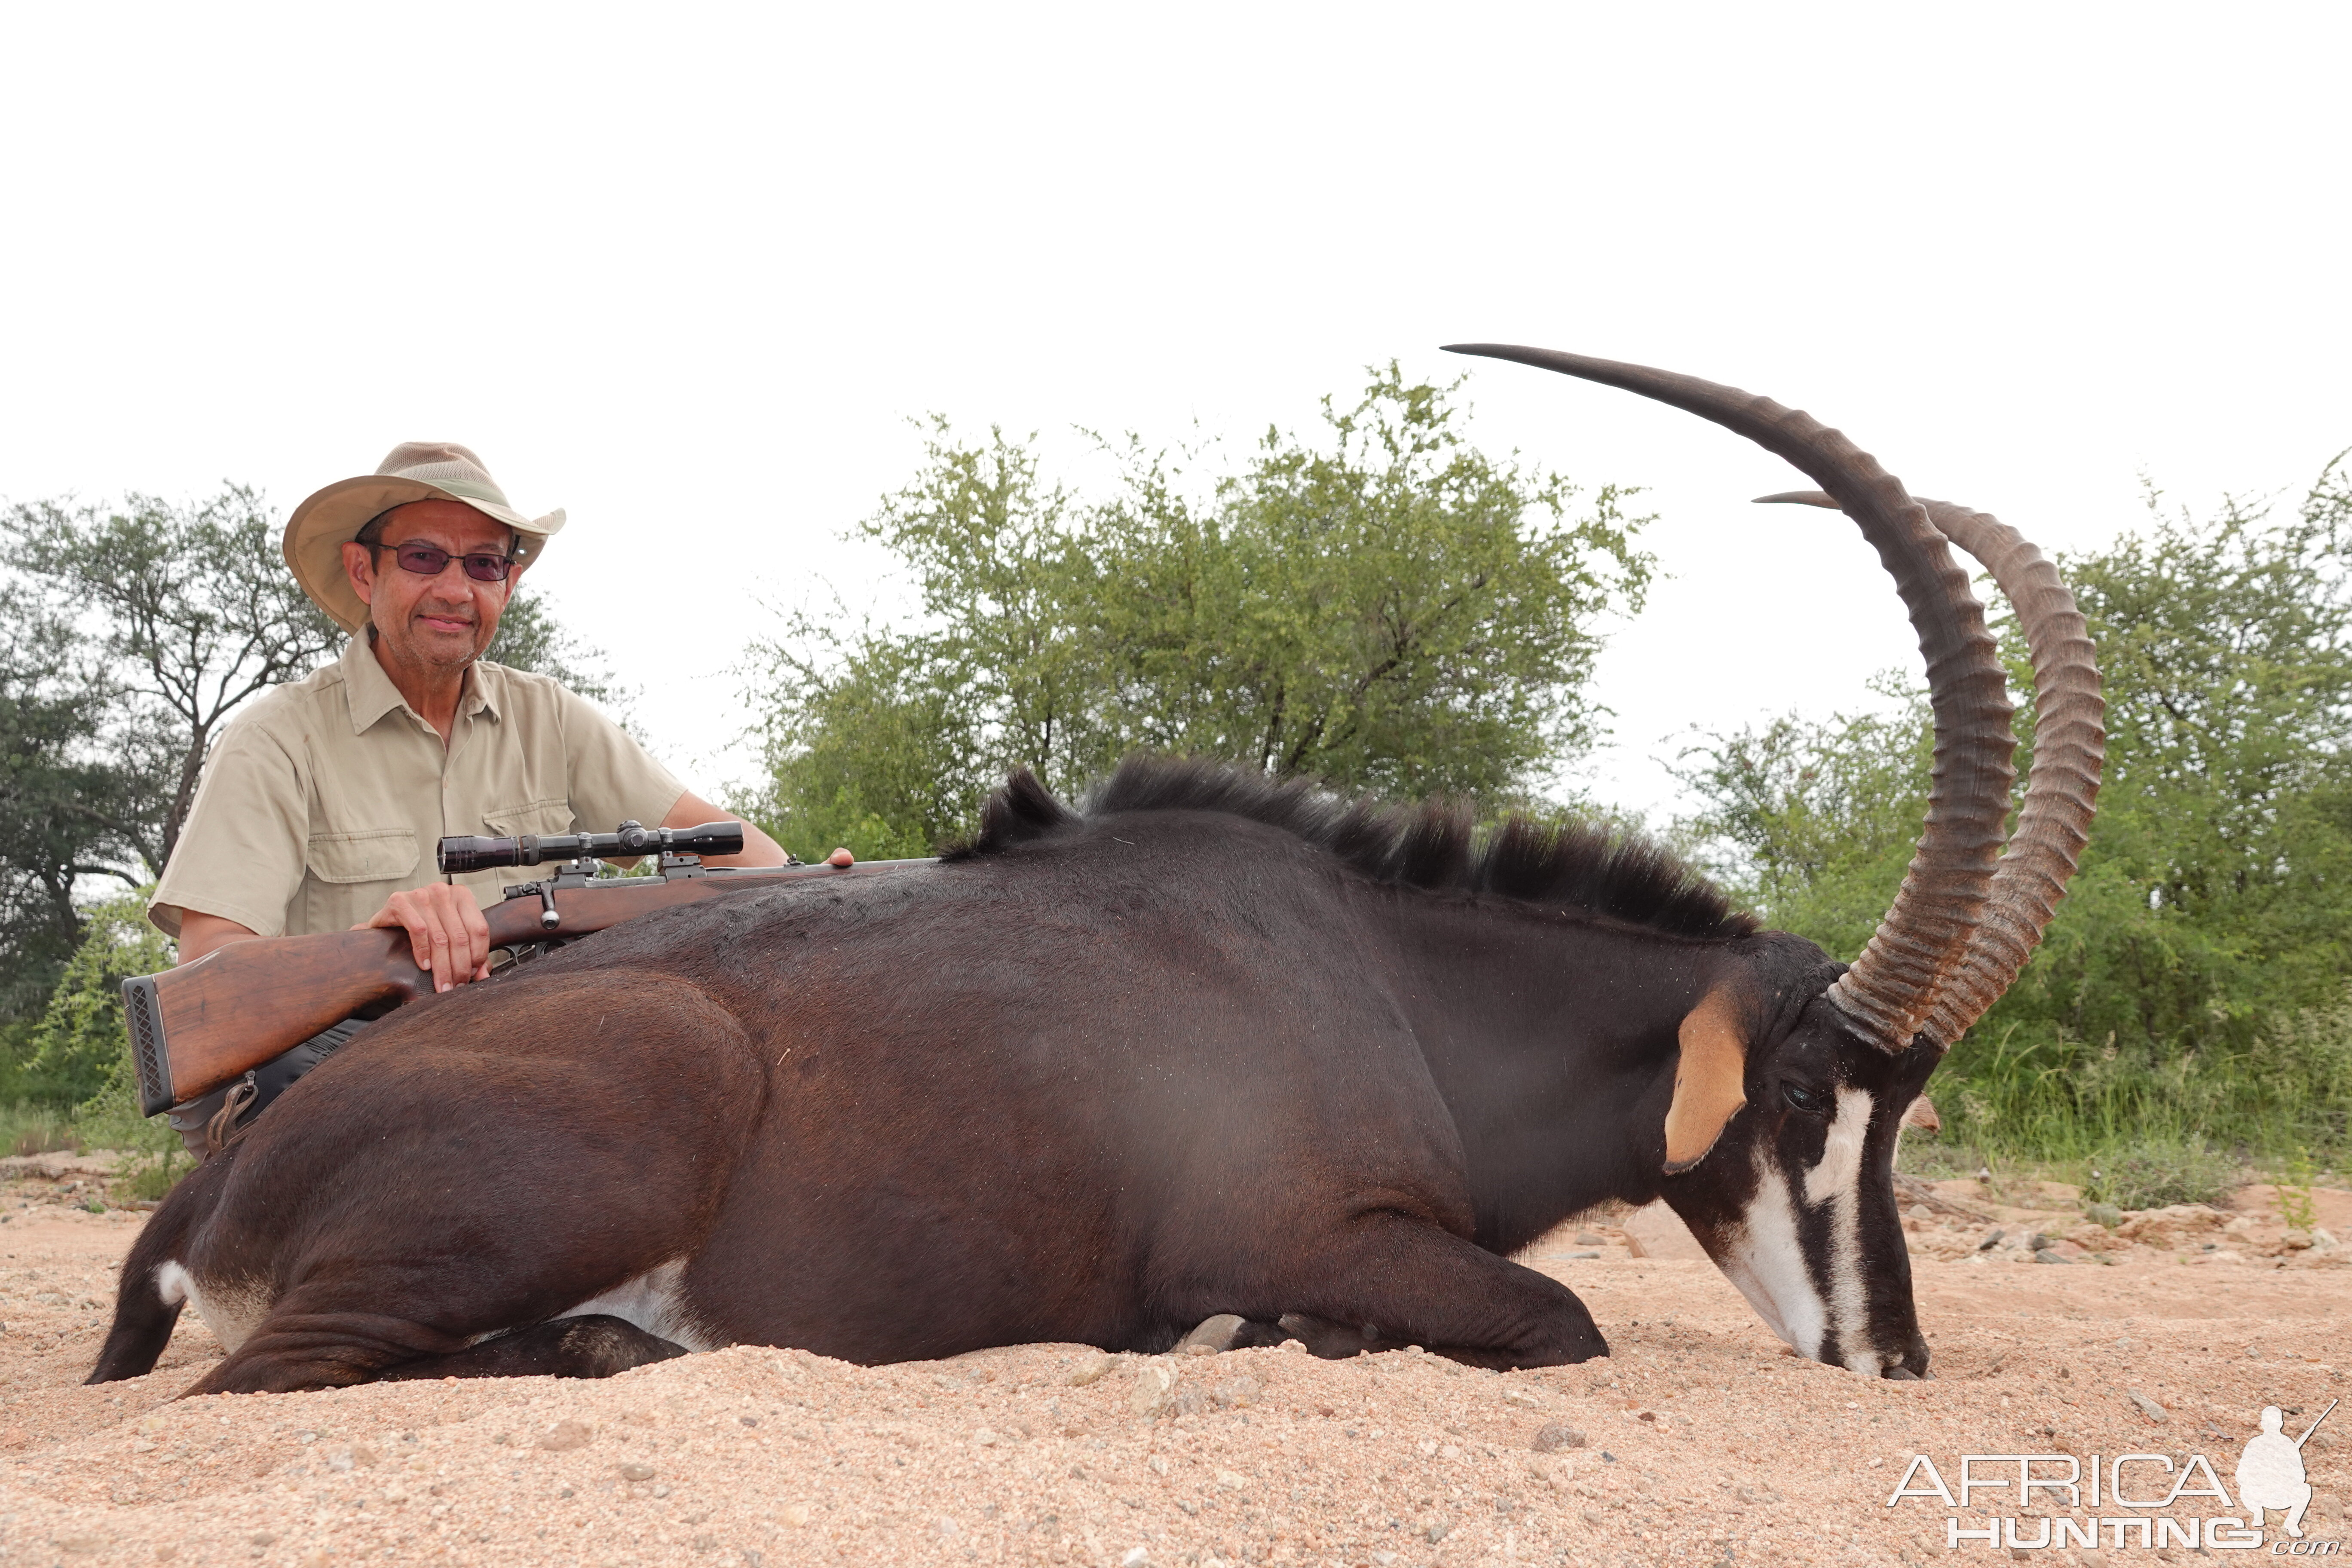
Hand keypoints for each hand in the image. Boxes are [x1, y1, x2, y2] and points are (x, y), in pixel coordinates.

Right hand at [359, 884, 490, 991]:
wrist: (386, 920)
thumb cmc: (421, 925)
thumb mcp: (448, 934)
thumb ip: (468, 951)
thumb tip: (483, 975)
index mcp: (462, 895)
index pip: (478, 929)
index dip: (478, 955)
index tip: (473, 974)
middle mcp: (443, 892)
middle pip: (459, 937)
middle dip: (459, 967)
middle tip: (456, 985)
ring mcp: (421, 894)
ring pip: (440, 938)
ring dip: (442, 967)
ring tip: (443, 984)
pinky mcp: (399, 901)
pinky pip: (418, 931)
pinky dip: (422, 951)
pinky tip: (424, 966)